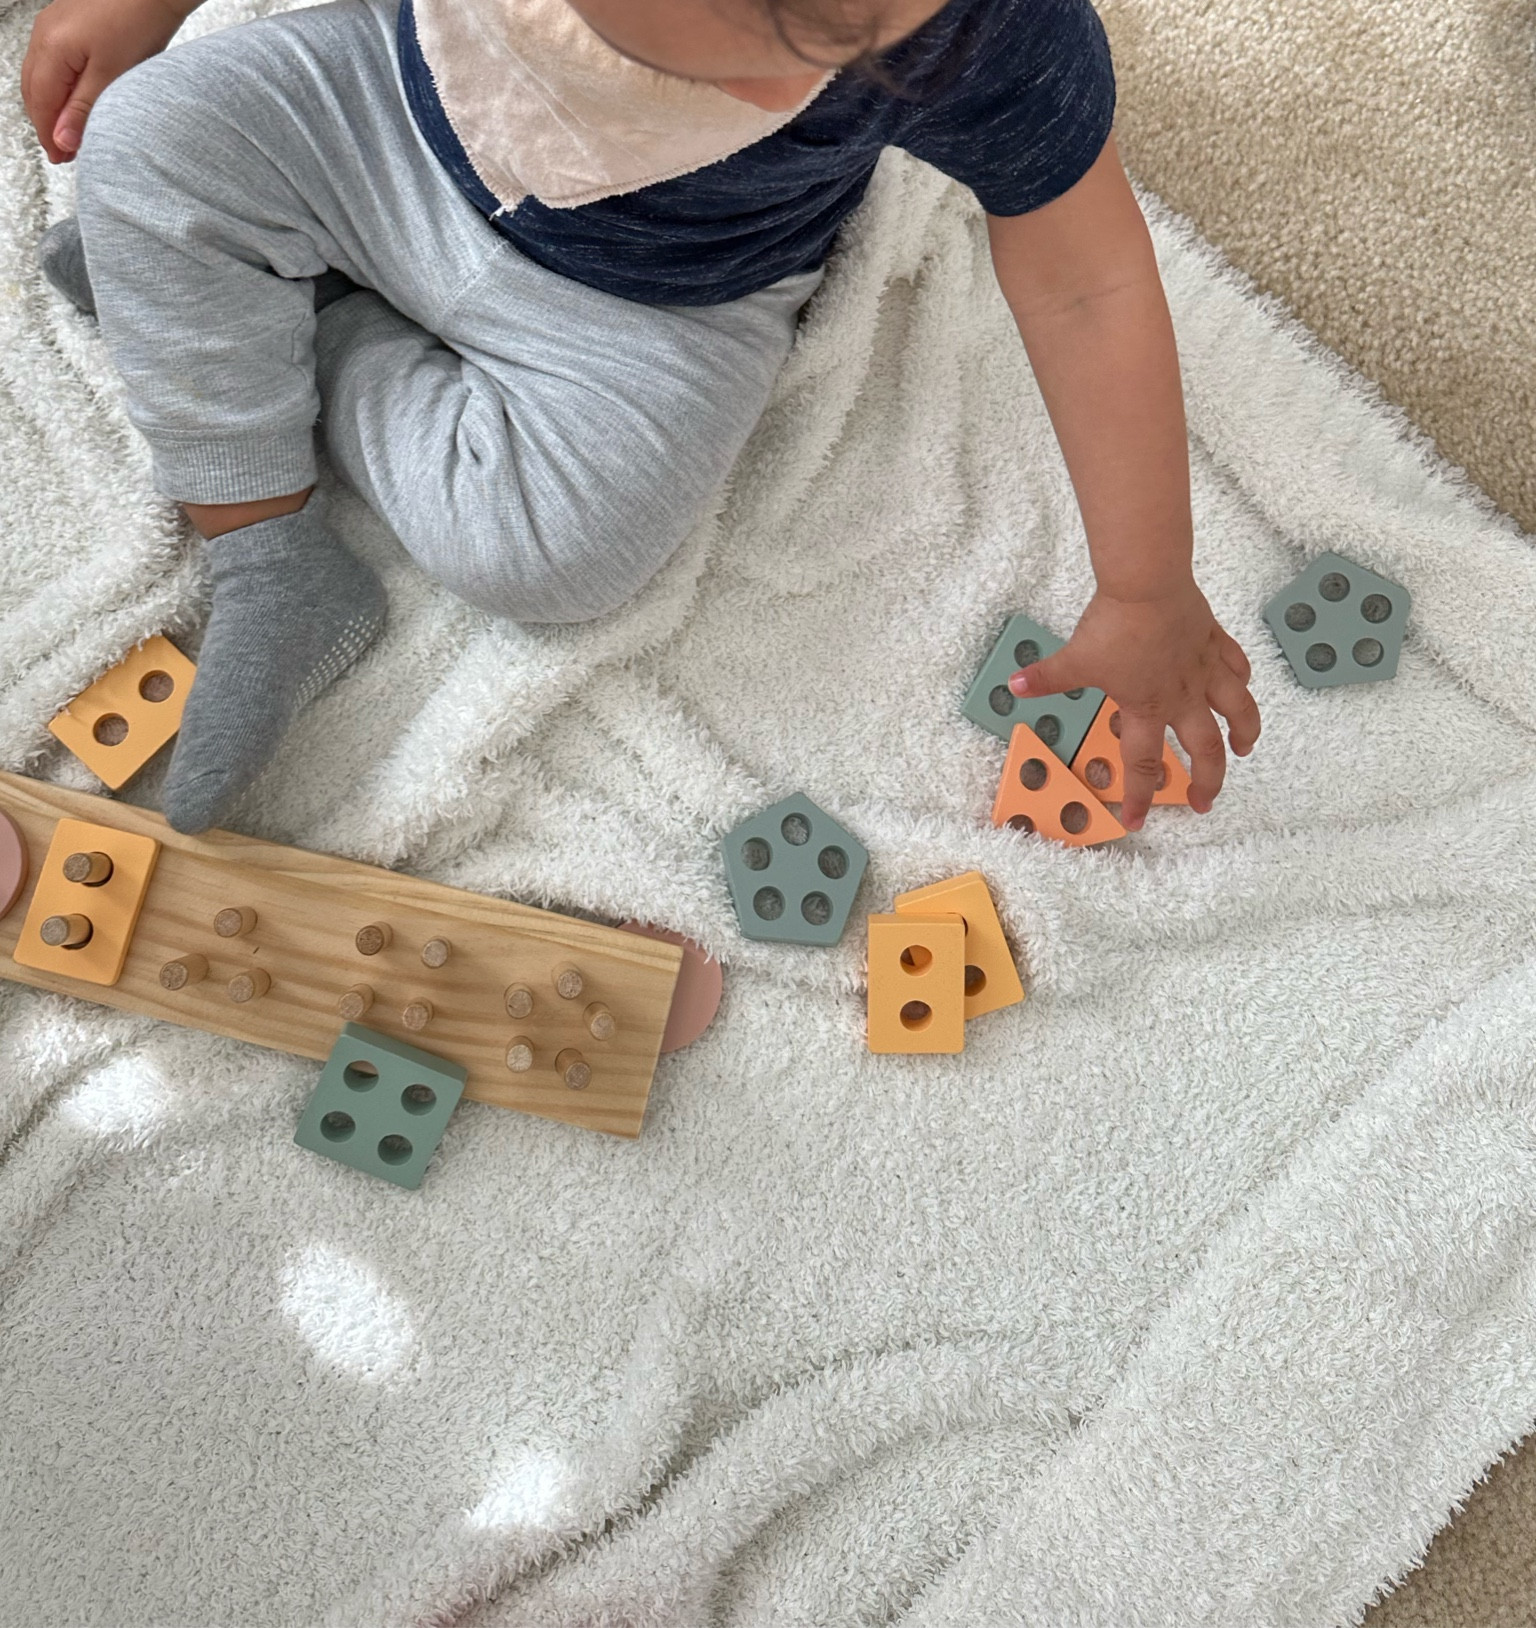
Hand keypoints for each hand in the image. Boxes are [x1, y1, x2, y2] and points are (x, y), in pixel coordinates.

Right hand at [21, 0, 195, 162]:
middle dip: (48, 123)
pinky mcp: (67, 21)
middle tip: (66, 153)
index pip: (40, 104)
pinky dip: (60, 86)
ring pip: (42, 76)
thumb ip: (83, 109)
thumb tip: (63, 140)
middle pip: (35, 90)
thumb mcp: (111, 75)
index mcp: (51, 48)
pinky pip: (53, 61)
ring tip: (72, 133)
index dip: (49, 135)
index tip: (62, 159)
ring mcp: (53, 25)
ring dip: (54, 106)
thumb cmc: (137, 20)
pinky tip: (76, 99)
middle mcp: (44, 33)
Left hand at [1010, 579, 1260, 831]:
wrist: (1148, 584)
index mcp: (1146, 707)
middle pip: (1203, 749)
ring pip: (1237, 709)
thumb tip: (1015, 686)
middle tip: (1204, 802)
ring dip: (1244, 732)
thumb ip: (1048, 677)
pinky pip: (1236, 665)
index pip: (1142, 764)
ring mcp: (1204, 668)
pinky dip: (1241, 679)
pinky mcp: (1214, 641)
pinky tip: (1243, 686)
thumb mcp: (1075, 657)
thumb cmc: (1114, 624)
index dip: (1139, 796)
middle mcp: (1182, 695)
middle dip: (1207, 781)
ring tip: (1244, 749)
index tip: (1138, 821)